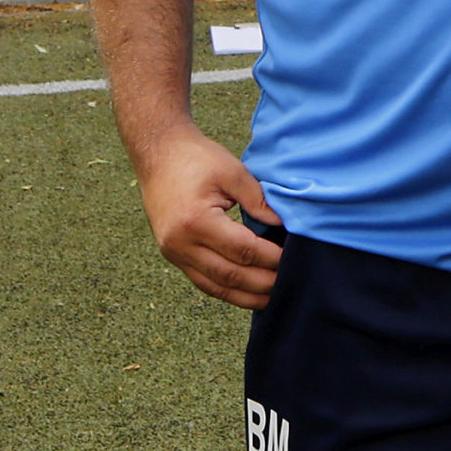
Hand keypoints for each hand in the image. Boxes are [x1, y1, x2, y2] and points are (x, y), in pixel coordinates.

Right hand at [133, 127, 282, 308]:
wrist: (157, 153)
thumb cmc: (195, 158)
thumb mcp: (232, 171)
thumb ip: (258, 200)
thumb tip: (283, 225)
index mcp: (196, 221)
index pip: (242, 250)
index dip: (270, 258)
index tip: (293, 258)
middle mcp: (180, 243)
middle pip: (229, 275)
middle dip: (262, 283)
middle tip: (290, 282)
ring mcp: (173, 252)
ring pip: (214, 286)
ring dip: (245, 296)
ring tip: (272, 298)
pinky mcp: (172, 254)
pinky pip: (202, 281)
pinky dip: (226, 290)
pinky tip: (246, 293)